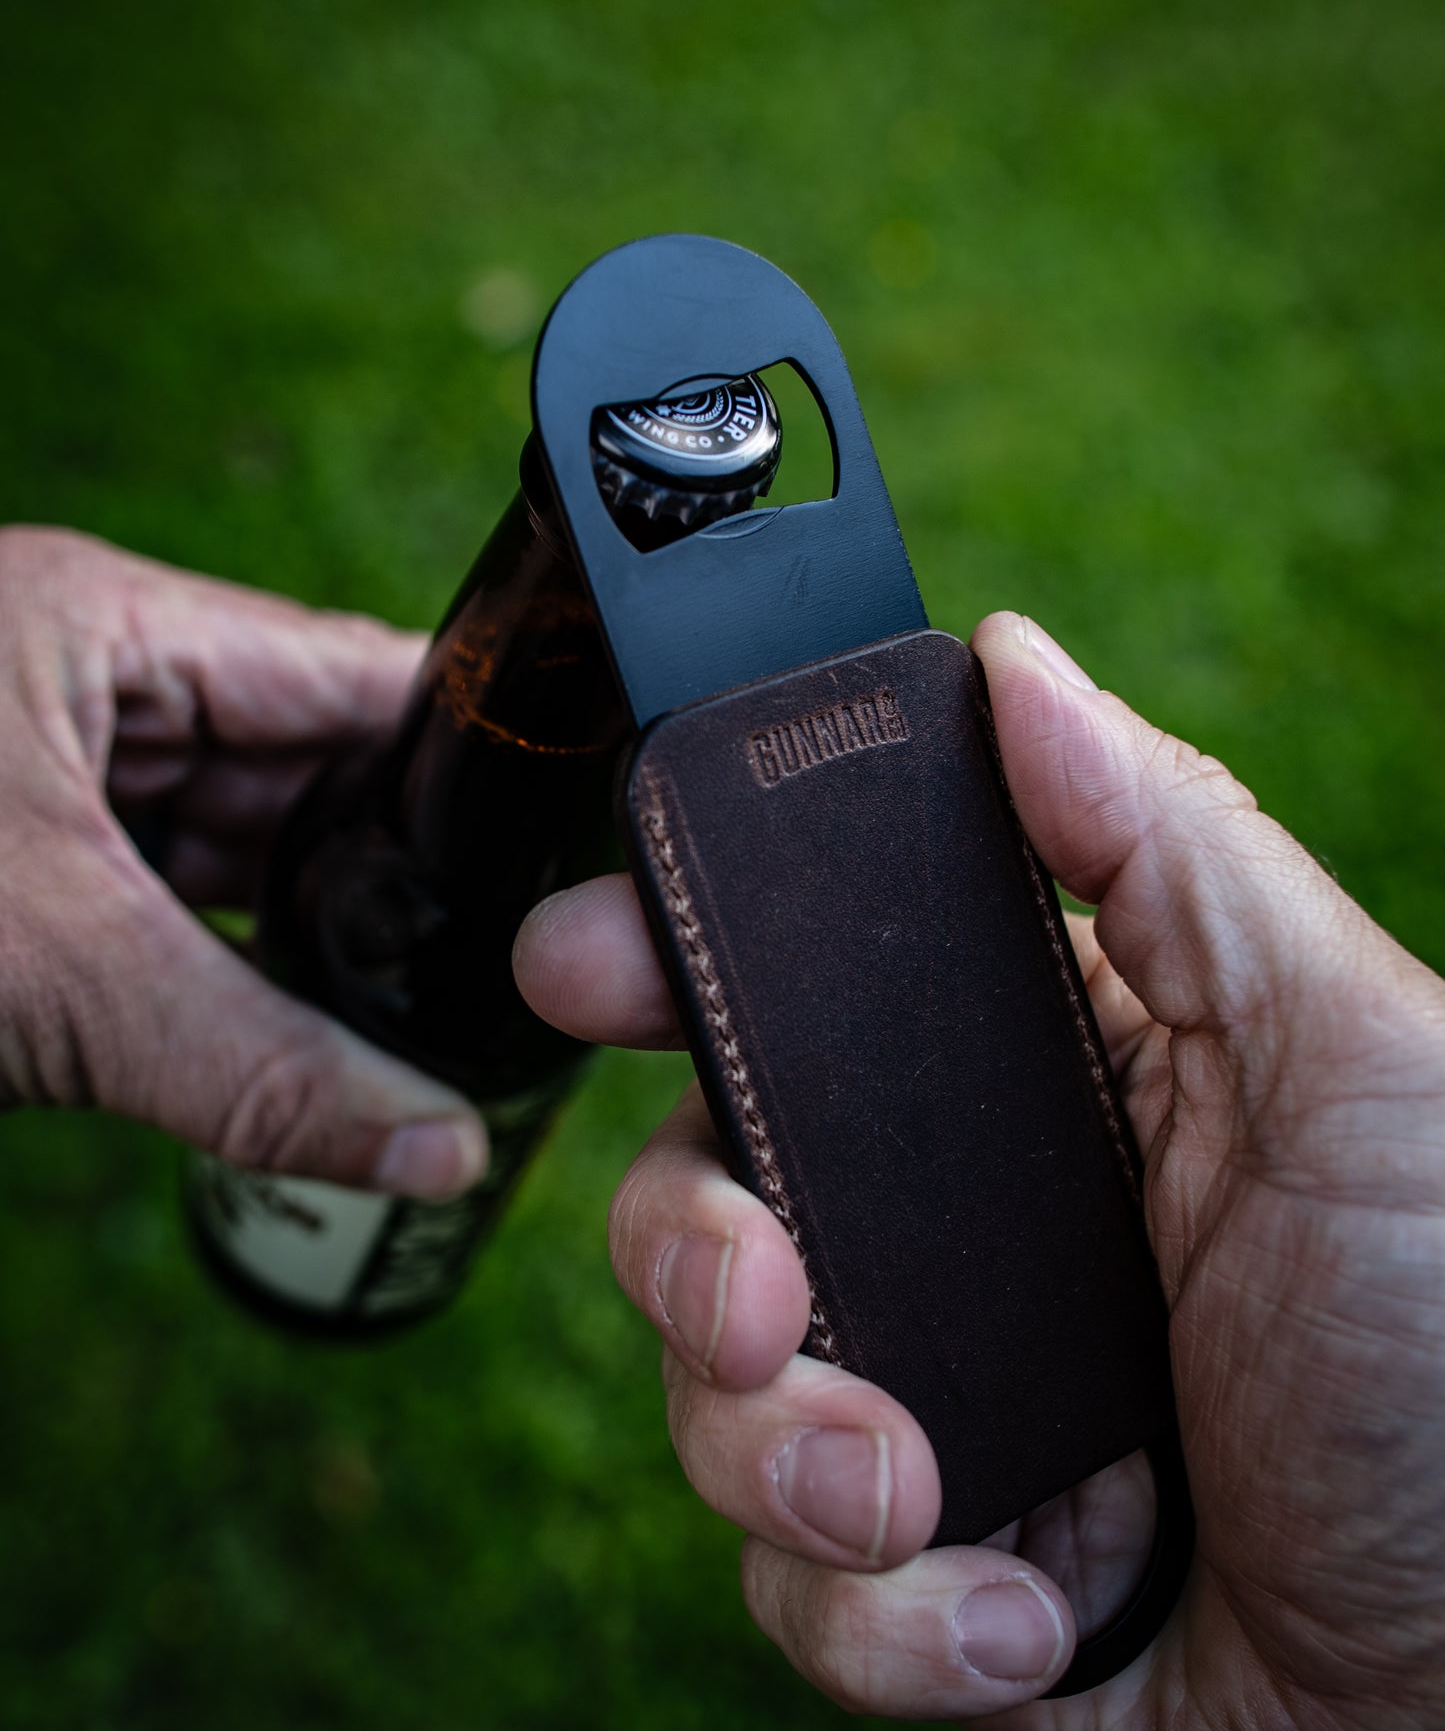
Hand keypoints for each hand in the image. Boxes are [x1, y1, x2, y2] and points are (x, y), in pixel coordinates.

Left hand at [0, 526, 484, 1195]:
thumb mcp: (49, 972)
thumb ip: (255, 1065)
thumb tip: (437, 1146)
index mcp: (109, 624)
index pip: (353, 670)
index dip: (466, 754)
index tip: (569, 845)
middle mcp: (87, 678)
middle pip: (300, 764)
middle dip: (390, 868)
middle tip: (510, 965)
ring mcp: (41, 770)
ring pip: (225, 848)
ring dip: (302, 931)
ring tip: (421, 1009)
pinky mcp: (7, 865)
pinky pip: (151, 906)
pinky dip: (213, 968)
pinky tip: (289, 1026)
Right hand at [515, 611, 1444, 1722]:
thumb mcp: (1358, 1067)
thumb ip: (1174, 858)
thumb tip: (1013, 664)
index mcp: (1054, 1078)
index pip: (818, 980)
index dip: (680, 953)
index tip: (584, 963)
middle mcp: (969, 1228)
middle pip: (712, 1177)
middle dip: (687, 1236)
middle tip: (757, 1294)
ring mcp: (937, 1402)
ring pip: (715, 1385)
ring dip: (781, 1449)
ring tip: (913, 1498)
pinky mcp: (921, 1580)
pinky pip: (790, 1586)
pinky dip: (882, 1618)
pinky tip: (1027, 1623)